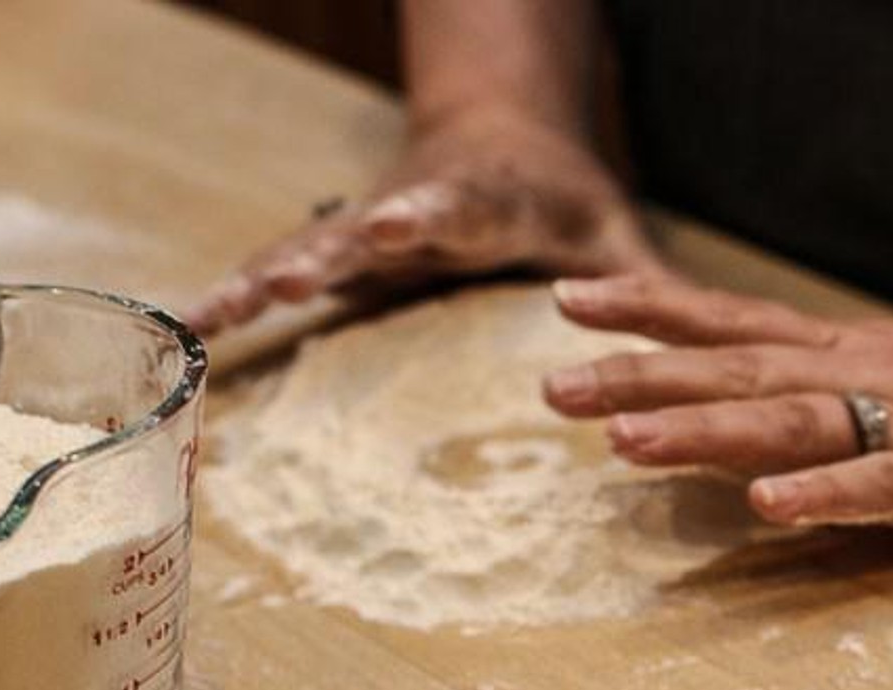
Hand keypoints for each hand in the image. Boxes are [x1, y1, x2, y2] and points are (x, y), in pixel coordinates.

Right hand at [187, 106, 657, 335]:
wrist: (497, 134)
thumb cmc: (561, 196)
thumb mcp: (611, 231)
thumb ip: (644, 285)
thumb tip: (700, 352)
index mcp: (492, 198)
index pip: (462, 205)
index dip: (427, 215)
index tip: (396, 225)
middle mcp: (421, 206)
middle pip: (369, 228)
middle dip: (328, 252)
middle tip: (287, 277)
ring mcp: (374, 223)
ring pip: (314, 247)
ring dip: (266, 278)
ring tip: (214, 313)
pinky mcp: (345, 244)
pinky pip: (286, 268)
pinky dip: (241, 293)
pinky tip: (193, 324)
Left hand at [541, 271, 892, 543]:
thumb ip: (824, 387)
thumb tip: (736, 421)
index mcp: (846, 354)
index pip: (730, 323)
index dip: (649, 309)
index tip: (570, 298)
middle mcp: (864, 378)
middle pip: (736, 372)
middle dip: (641, 376)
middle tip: (554, 387)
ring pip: (792, 424)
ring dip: (705, 432)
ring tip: (624, 439)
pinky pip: (887, 487)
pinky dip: (825, 494)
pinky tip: (767, 504)